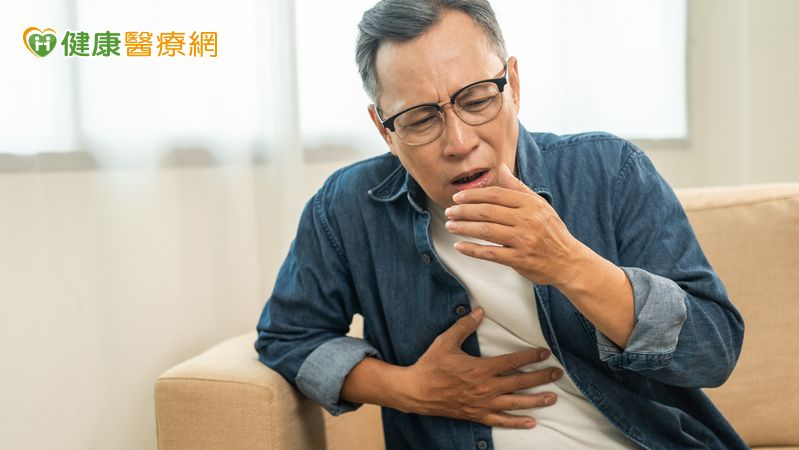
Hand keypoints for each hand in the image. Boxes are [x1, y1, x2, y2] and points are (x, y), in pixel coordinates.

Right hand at [397, 308, 561, 428]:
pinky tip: (531, 422)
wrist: (416, 392)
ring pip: (515, 403)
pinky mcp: (476, 415)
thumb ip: (464, 326)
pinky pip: (500, 421)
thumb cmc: (430, 365)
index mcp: (480, 369)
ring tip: (552, 398)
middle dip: (541, 378)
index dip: (530, 357)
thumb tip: (479, 311)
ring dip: (535, 400)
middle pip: (520, 383)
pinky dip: (516, 422)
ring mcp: (482, 404)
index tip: (544, 352)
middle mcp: (485, 388)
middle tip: (558, 374)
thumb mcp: (445, 341)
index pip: (512, 362)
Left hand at [444, 163, 589, 286]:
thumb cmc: (551, 231)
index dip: (473, 195)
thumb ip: (518, 187)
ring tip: (450, 226)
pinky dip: (472, 250)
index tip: (458, 197)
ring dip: (464, 227)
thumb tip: (502, 167)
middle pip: (487, 211)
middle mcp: (526, 220)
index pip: (495, 195)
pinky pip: (490, 253)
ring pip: (486, 231)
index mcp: (530, 204)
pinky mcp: (519, 259)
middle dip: (464, 211)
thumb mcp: (539, 205)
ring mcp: (523, 240)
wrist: (568, 261)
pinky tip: (459, 246)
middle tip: (450, 211)